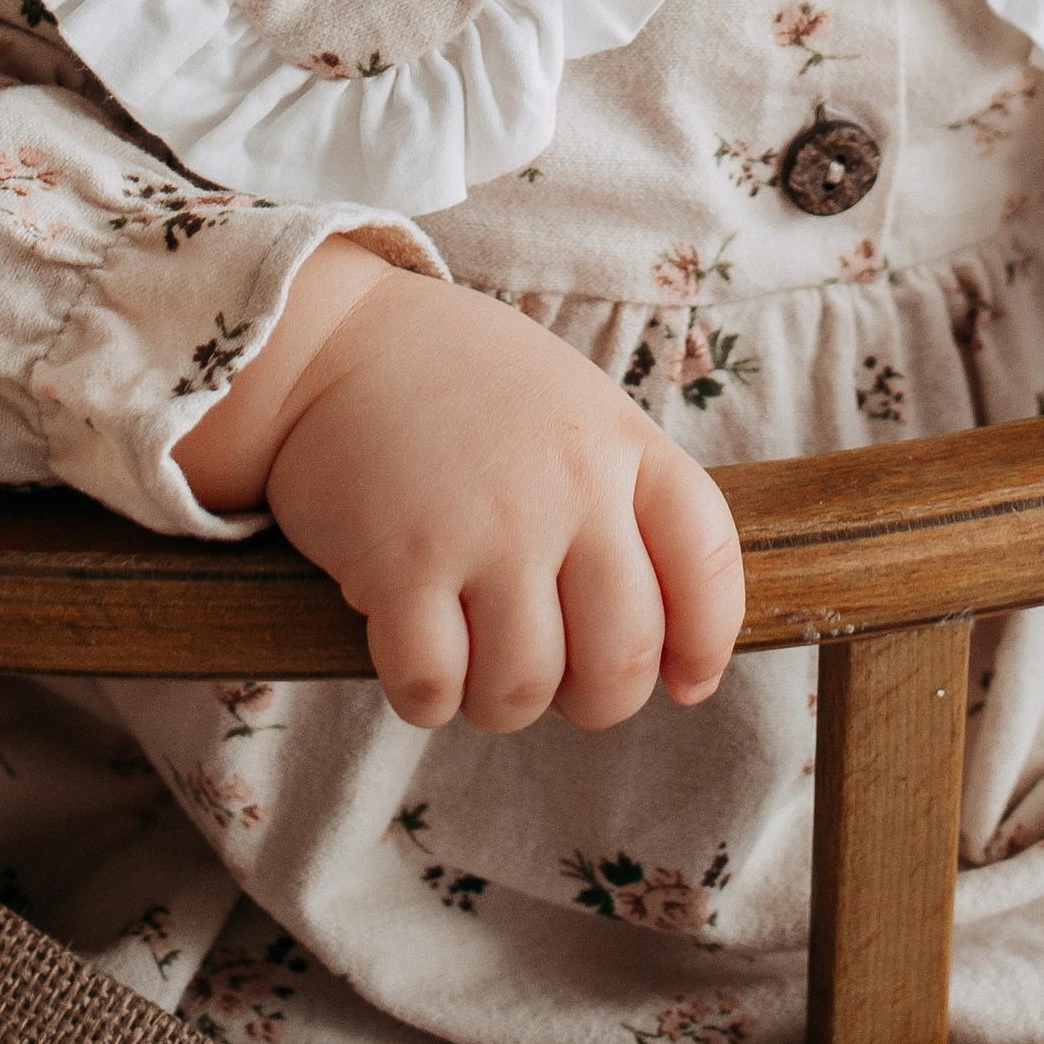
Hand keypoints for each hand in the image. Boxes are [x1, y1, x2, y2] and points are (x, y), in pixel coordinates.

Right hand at [176, 249, 743, 732]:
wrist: (335, 342)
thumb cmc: (464, 385)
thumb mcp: (576, 408)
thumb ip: (625, 504)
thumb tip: (670, 651)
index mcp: (623, 444)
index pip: (707, 564)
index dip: (708, 642)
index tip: (686, 679)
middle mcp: (567, 488)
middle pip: (621, 660)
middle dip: (593, 700)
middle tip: (556, 677)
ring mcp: (486, 529)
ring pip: (525, 690)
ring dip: (500, 701)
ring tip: (475, 654)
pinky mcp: (400, 564)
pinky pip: (433, 688)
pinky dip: (427, 695)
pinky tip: (418, 652)